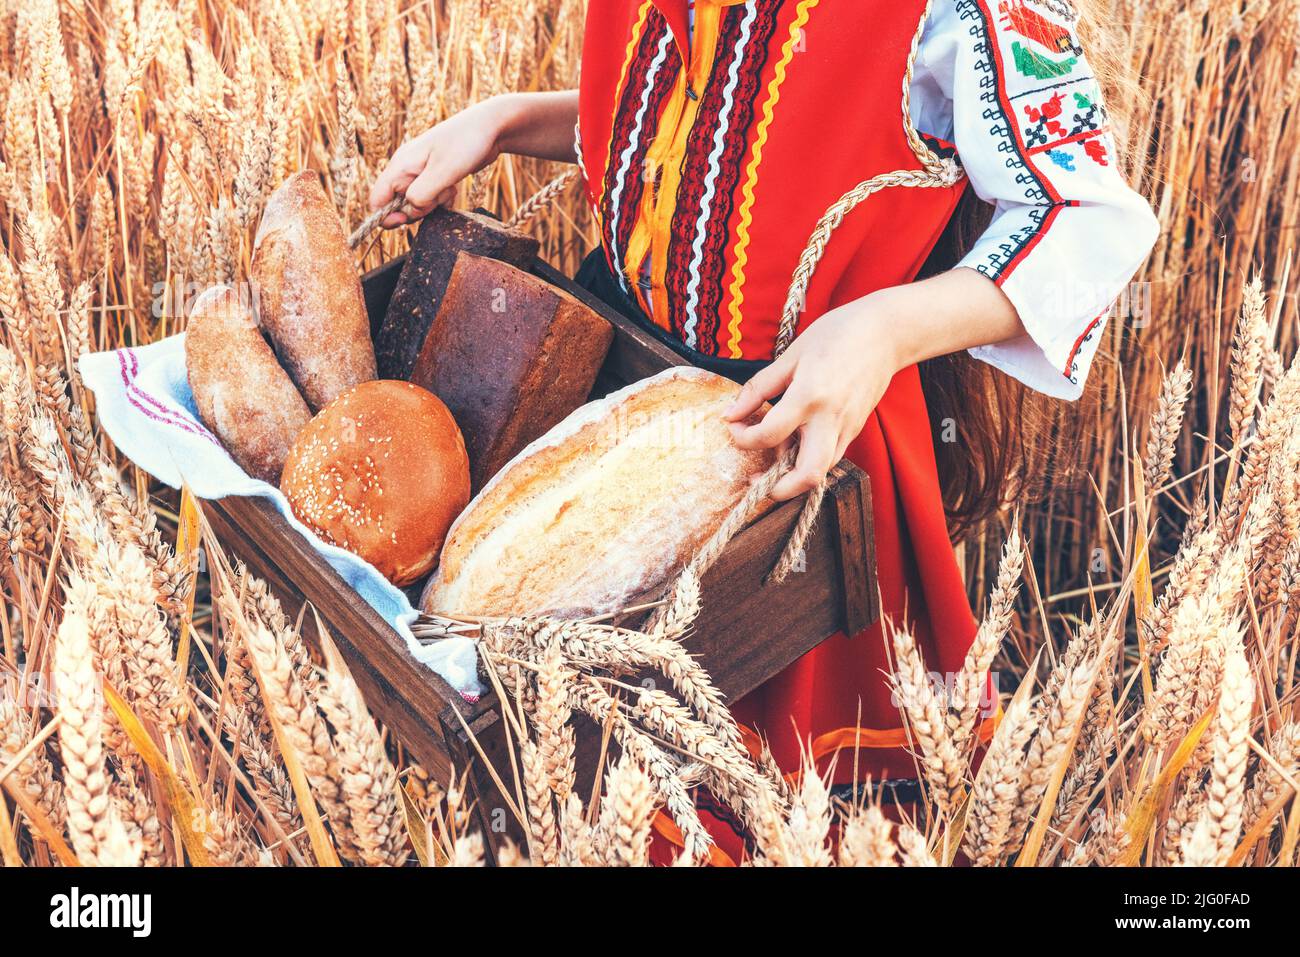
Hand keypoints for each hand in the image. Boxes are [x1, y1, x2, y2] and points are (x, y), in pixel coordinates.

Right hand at [368, 98, 508, 226]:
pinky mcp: (435, 176)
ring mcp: (420, 172)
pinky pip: (432, 198)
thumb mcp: (443, 171)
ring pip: (417, 203)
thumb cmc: (466, 143)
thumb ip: (421, 194)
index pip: (377, 199)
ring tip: (450, 188)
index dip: (386, 216)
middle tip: (439, 196)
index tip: (407, 221)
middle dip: (418, 209)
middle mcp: (406, 169)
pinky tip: (453, 188)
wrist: (491, 127)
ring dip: (434, 204)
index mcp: (400, 165)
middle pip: (399, 204)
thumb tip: (408, 210)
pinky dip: (442, 200)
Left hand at [724, 294, 905, 500]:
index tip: (735, 427)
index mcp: (809, 396)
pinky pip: (830, 456)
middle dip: (777, 489)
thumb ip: (759, 388)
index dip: (743, 438)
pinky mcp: (855, 430)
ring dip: (793, 476)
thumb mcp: (791, 355)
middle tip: (756, 479)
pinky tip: (794, 441)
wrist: (887, 334)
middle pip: (806, 476)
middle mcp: (830, 420)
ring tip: (773, 455)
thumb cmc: (838, 335)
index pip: (769, 435)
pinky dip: (808, 459)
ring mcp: (846, 428)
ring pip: (820, 472)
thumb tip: (731, 414)